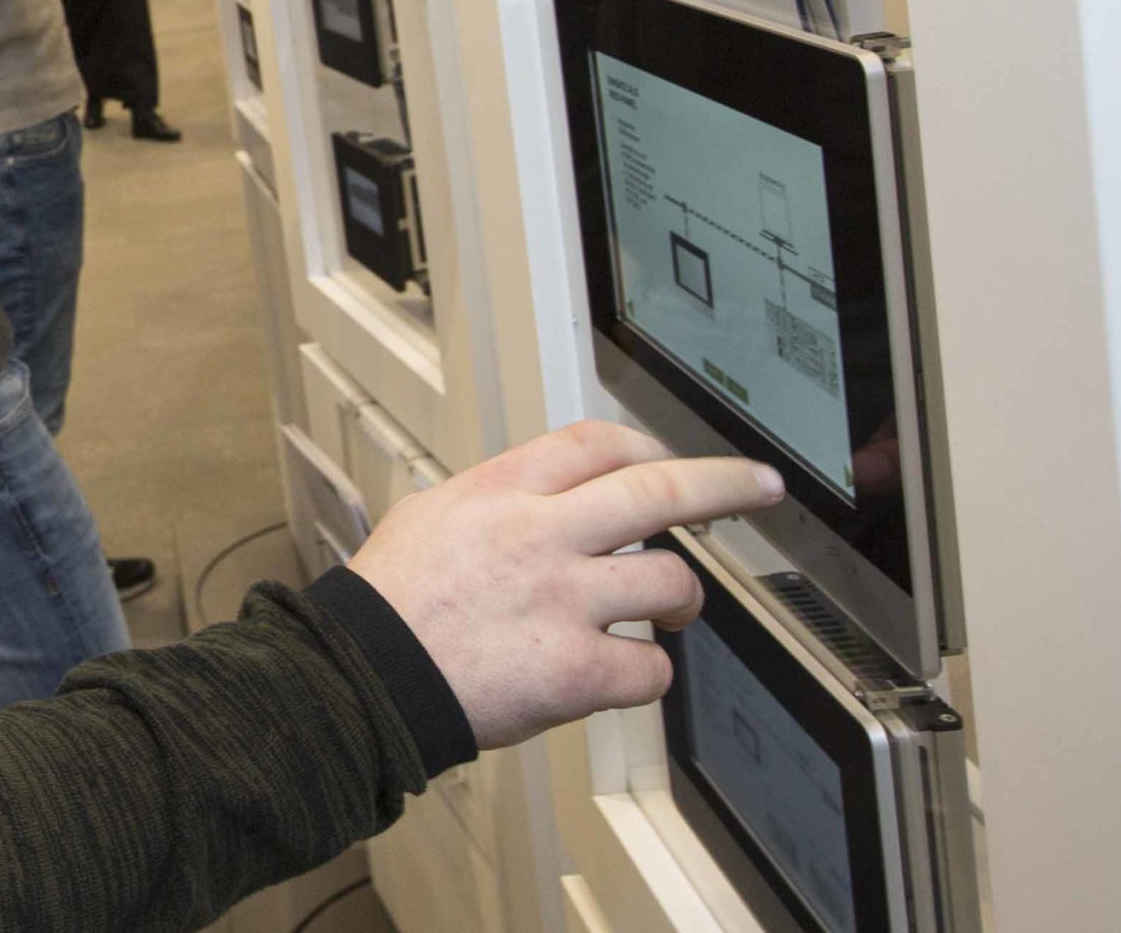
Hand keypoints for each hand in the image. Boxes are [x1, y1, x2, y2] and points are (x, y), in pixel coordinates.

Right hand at [348, 420, 784, 749]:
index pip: (596, 443)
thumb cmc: (388, 603)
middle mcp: (542, 535)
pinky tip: (624, 673)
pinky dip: (647, 673)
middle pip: (659, 491)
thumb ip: (495, 502)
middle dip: (723, 485)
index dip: (647, 447)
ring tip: (676, 611)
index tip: (670, 458)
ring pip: (670, 582)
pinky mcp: (574, 670)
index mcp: (503, 490)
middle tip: (759, 488)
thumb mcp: (431, 515)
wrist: (361, 676)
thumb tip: (538, 501)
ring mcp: (564, 601)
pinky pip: (649, 669)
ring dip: (684, 598)